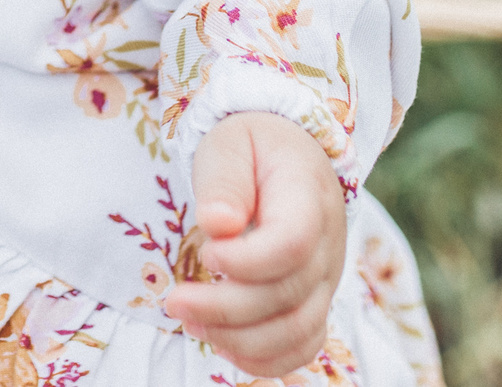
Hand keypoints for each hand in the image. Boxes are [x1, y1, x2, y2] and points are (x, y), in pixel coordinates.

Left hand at [163, 111, 346, 376]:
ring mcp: (324, 278)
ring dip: (240, 340)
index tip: (207, 253)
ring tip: (190, 323)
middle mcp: (326, 244)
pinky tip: (221, 343)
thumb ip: (224, 180)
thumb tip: (218, 225)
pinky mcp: (314, 301)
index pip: (292, 243)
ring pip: (298, 330)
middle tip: (174, 302)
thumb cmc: (253, 146)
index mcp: (307, 196)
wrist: (289, 154)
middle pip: (288, 295)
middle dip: (226, 308)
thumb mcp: (229, 143)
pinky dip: (266, 358)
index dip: (248, 260)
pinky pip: (304, 345)